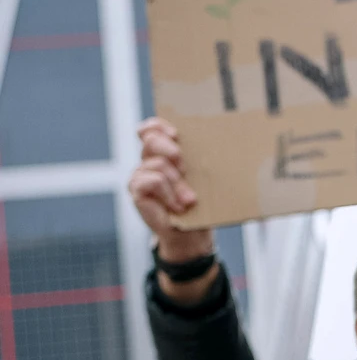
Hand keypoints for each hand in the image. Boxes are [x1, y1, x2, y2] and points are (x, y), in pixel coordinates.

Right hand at [128, 118, 214, 262]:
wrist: (191, 233)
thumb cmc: (200, 203)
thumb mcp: (203, 179)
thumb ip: (199, 161)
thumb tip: (217, 146)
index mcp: (164, 152)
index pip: (152, 128)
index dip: (159, 126)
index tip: (176, 134)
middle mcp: (149, 159)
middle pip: (152, 140)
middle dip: (170, 149)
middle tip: (185, 167)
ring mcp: (140, 173)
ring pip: (158, 164)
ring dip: (178, 183)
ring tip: (189, 199)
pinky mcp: (136, 189)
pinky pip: (153, 181)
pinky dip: (169, 194)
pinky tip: (177, 206)